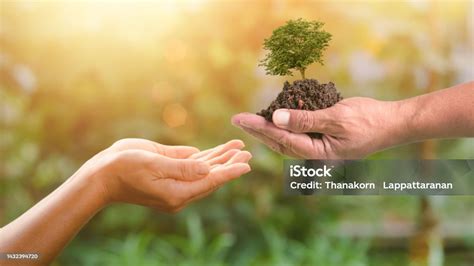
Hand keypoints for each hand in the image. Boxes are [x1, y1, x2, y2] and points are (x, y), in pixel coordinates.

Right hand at [81, 138, 250, 211]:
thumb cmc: (123, 169)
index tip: (247, 164)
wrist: (102, 174)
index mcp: (177, 193)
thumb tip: (207, 168)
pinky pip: (191, 164)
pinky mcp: (168, 170)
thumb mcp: (153, 165)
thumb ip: (181, 167)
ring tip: (238, 147)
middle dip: (230, 163)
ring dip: (221, 158)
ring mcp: (174, 180)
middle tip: (247, 152)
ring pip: (203, 169)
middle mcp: (179, 189)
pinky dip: (205, 156)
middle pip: (211, 176)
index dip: (230, 172)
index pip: (210, 181)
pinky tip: (217, 152)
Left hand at [232, 97, 405, 158]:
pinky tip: (276, 118)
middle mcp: (316, 154)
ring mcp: (320, 148)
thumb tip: (276, 118)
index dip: (259, 128)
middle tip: (237, 120)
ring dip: (268, 130)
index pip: (281, 140)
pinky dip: (285, 126)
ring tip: (251, 121)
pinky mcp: (324, 139)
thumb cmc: (369, 120)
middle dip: (258, 131)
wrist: (394, 123)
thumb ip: (306, 119)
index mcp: (318, 153)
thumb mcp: (336, 117)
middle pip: (279, 143)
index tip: (240, 119)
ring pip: (287, 140)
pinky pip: (298, 135)